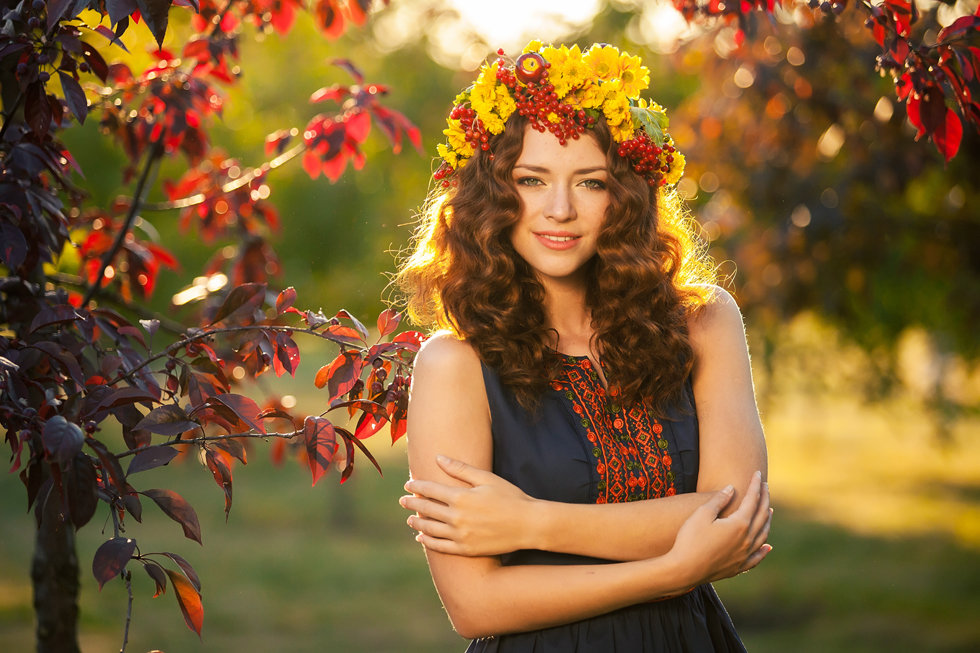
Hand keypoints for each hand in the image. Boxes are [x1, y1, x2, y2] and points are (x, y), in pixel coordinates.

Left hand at [400, 455, 536, 555]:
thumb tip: (439, 458)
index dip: (417, 486)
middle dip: (412, 504)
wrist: (528, 525)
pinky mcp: (466, 549)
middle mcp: (457, 517)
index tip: (408, 484)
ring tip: (410, 519)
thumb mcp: (486, 478)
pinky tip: (421, 537)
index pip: (430, 490)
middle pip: (427, 508)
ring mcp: (460, 535)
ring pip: (430, 528)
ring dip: (417, 522)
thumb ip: (460, 469)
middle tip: (402, 501)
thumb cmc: (510, 497)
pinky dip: (428, 541)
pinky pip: (440, 546)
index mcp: (461, 497)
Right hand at [669, 471, 771, 586]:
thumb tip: (732, 488)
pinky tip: (768, 546)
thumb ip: (719, 500)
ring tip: (769, 510)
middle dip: (764, 499)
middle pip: (762, 515)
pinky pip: (757, 557)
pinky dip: (764, 550)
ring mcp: (744, 555)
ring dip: (767, 521)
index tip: (758, 474)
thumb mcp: (702, 514)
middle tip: (766, 486)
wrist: (684, 570)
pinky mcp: (738, 567)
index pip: (752, 500)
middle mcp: (747, 540)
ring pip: (763, 535)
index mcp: (739, 524)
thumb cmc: (690, 539)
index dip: (755, 485)